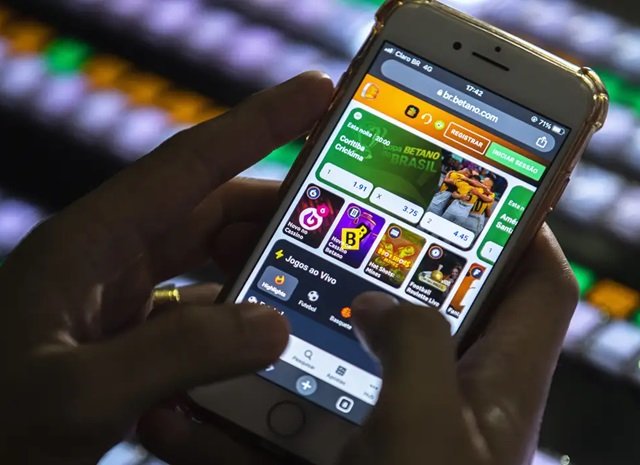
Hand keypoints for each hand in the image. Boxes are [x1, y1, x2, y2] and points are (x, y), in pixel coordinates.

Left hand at [0, 72, 333, 463]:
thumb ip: (176, 355)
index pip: (188, 165)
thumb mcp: (76, 395)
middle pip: (209, 209)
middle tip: (332, 217)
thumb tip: (273, 326)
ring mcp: (118, 298)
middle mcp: (108, 259)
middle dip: (273, 209)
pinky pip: (195, 314)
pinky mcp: (127, 336)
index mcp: (89, 244)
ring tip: (305, 284)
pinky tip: (255, 348)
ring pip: (206, 262)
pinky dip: (231, 322)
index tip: (316, 92)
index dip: (258, 124)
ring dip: (255, 271)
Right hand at [139, 226, 576, 464]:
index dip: (521, 230)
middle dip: (364, 271)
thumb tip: (378, 301)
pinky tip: (180, 411)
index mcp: (493, 385)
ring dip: (273, 347)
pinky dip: (232, 426)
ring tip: (223, 304)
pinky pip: (278, 436)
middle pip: (416, 310)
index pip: (535, 286)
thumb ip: (416, 343)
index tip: (478, 189)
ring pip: (324, 370)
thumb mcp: (431, 426)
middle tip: (310, 230)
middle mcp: (442, 403)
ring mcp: (380, 437)